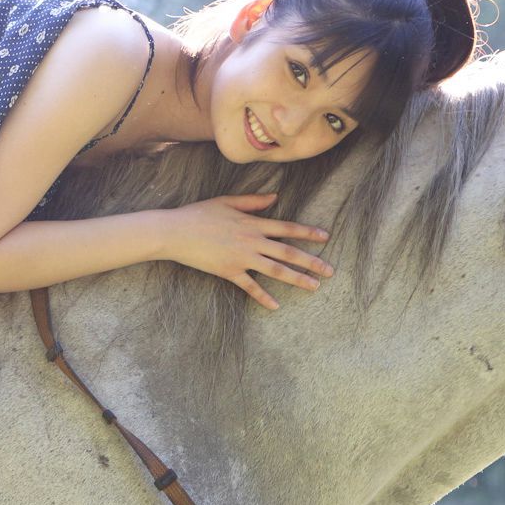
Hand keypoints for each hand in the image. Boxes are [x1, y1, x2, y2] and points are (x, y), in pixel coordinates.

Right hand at [161, 192, 332, 309]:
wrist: (174, 232)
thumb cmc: (197, 214)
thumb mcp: (226, 201)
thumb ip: (252, 201)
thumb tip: (275, 198)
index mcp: (253, 223)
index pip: (288, 228)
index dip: (308, 233)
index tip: (325, 237)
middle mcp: (252, 242)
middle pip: (288, 253)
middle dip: (312, 262)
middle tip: (330, 270)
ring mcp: (242, 258)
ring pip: (276, 271)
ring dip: (297, 279)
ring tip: (314, 286)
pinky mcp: (228, 272)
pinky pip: (249, 287)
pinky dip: (262, 297)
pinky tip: (275, 306)